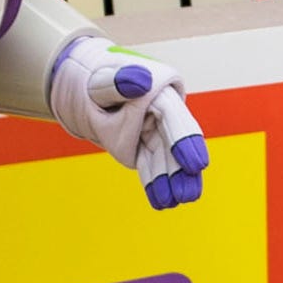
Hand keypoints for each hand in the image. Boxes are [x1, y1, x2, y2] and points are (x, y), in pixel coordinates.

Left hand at [47, 33, 208, 209]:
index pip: (174, 116)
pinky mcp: (143, 142)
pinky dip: (154, 180)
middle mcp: (163, 107)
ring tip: (174, 202)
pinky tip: (160, 201)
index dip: (184, 141)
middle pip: (174, 140)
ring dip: (170, 180)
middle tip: (188, 195)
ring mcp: (154, 127)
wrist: (87, 86)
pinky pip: (149, 162)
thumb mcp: (101, 80)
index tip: (195, 165)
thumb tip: (143, 81)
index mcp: (160, 86)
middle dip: (181, 169)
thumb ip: (120, 82)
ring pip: (164, 156)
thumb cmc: (94, 80)